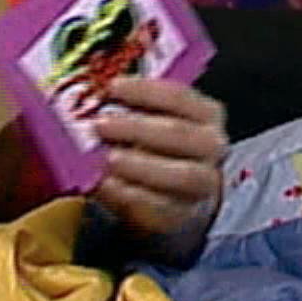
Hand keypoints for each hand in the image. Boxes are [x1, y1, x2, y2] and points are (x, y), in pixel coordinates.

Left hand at [89, 76, 227, 249]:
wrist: (177, 197)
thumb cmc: (160, 148)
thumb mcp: (153, 121)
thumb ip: (130, 109)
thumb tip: (90, 100)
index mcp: (205, 113)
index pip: (179, 96)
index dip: (144, 90)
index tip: (112, 87)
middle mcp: (211, 146)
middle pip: (178, 133)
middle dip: (136, 128)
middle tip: (100, 124)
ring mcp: (203, 182)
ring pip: (179, 174)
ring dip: (139, 165)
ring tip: (107, 159)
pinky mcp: (184, 213)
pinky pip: (160, 205)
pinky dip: (130, 194)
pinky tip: (106, 185)